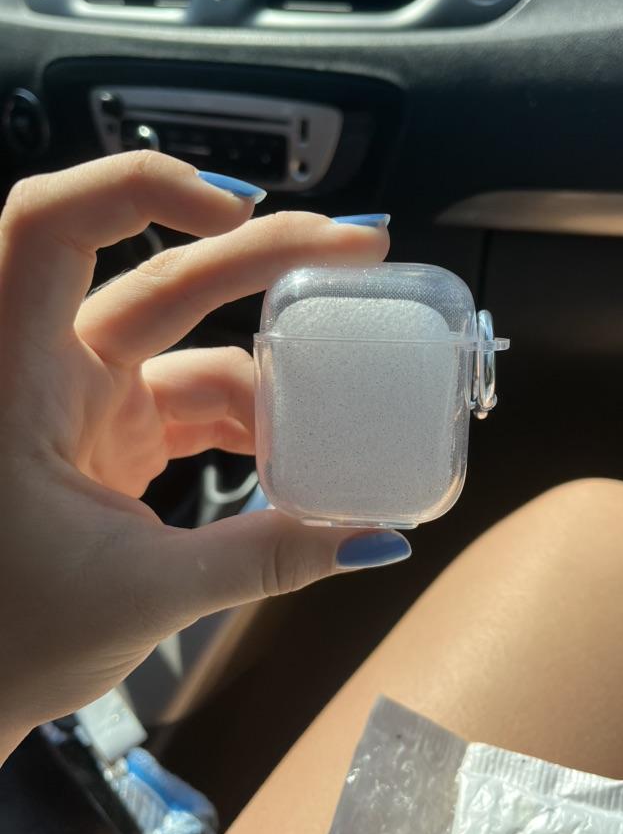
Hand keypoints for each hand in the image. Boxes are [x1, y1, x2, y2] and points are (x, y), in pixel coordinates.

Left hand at [0, 151, 405, 755]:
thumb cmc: (13, 642)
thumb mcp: (147, 596)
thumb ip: (269, 559)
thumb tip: (375, 539)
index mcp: (22, 388)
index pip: (49, 229)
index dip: (142, 191)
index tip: (242, 212)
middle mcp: (50, 372)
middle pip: (164, 276)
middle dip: (266, 255)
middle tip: (358, 248)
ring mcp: (87, 398)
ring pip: (192, 340)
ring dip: (271, 363)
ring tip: (344, 398)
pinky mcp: (115, 428)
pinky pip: (195, 395)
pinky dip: (251, 415)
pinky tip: (297, 446)